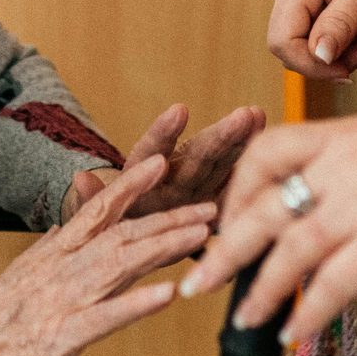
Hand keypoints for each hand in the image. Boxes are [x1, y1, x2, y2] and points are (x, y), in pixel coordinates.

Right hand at [0, 155, 213, 355]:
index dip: (131, 184)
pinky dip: (138, 303)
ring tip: (202, 236)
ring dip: (166, 246)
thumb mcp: (20, 279)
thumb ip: (49, 254)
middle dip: (169, 217)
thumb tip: (65, 229)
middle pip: (122, 233)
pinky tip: (168, 294)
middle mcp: (59, 270)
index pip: (97, 210)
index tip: (161, 163)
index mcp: (50, 255)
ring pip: (122, 264)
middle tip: (210, 207)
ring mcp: (62, 301)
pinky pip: (107, 317)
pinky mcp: (60, 338)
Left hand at [64, 104, 266, 221]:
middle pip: (198, 154)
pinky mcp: (214, 203)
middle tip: (245, 114)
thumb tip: (78, 178)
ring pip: (223, 163)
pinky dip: (255, 172)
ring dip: (241, 142)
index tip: (179, 111)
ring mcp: (198, 188)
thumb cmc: (108, 227)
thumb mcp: (94, 218)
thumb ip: (92, 199)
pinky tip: (278, 152)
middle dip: (222, 135)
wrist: (125, 244)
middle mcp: (174, 177)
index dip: (165, 133)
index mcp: (144, 178)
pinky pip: (237, 188)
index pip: (152, 151)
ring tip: (259, 117)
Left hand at [178, 112, 356, 344]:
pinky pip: (333, 284)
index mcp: (346, 134)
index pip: (267, 152)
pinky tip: (294, 331)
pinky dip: (307, 313)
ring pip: (288, 249)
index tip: (228, 218)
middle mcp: (346, 164)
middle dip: (224, 248)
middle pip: (262, 206)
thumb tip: (330, 210)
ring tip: (243, 317)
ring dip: (260, 290)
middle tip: (199, 278)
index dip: (238, 188)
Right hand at [267, 0, 356, 82]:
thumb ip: (340, 24)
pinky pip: (309, 31)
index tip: (347, 70)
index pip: (282, 40)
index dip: (311, 64)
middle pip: (288, 45)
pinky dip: (333, 42)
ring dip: (332, 55)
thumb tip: (318, 56)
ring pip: (299, 41)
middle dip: (325, 62)